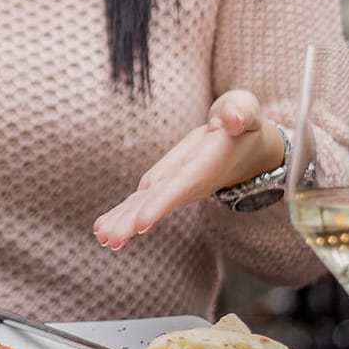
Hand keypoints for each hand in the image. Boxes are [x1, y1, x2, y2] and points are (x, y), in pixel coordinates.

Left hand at [93, 90, 285, 248]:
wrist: (244, 144)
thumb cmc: (241, 121)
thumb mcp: (244, 109)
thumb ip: (239, 112)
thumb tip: (231, 121)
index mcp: (207, 163)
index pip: (181, 185)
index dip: (161, 202)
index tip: (142, 223)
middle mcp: (188, 181)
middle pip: (158, 201)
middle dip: (134, 220)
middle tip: (110, 239)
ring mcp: (174, 185)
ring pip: (146, 204)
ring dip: (124, 222)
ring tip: (103, 239)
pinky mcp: (164, 183)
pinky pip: (142, 201)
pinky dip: (124, 215)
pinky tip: (104, 231)